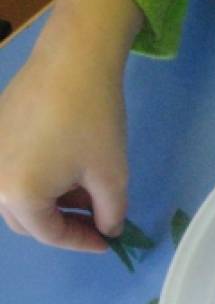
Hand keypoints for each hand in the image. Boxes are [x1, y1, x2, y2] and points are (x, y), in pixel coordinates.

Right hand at [0, 0, 142, 250]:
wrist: (73, 61)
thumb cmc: (94, 123)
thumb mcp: (111, 176)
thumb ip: (110, 213)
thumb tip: (109, 229)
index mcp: (18, 195)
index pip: (50, 234)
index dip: (82, 241)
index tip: (109, 242)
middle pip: (28, 219)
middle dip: (65, 224)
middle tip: (99, 221)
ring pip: (20, 196)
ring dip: (53, 203)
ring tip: (90, 193)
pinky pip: (14, 171)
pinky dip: (41, 180)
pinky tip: (71, 170)